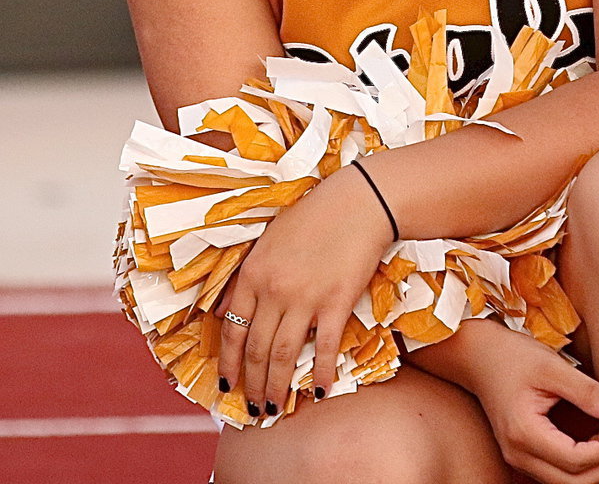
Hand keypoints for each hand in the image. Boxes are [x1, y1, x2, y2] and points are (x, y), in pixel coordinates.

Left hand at [216, 161, 392, 415]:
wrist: (359, 202)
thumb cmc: (314, 215)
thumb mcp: (269, 240)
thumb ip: (249, 276)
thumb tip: (228, 310)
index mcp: (254, 273)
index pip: (232, 329)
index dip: (228, 362)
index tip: (227, 385)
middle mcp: (275, 290)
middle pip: (257, 350)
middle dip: (253, 385)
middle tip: (253, 410)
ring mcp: (306, 298)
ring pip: (284, 355)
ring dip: (277, 388)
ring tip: (275, 410)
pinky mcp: (337, 303)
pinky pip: (324, 348)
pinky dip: (321, 373)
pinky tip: (319, 392)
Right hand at [468, 323, 598, 483]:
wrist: (478, 353)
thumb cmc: (512, 355)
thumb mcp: (551, 365)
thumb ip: (585, 390)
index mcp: (524, 432)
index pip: (575, 460)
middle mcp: (518, 453)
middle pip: (572, 483)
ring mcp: (517, 457)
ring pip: (564, 483)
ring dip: (594, 469)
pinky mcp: (520, 453)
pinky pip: (556, 473)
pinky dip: (579, 465)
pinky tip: (593, 441)